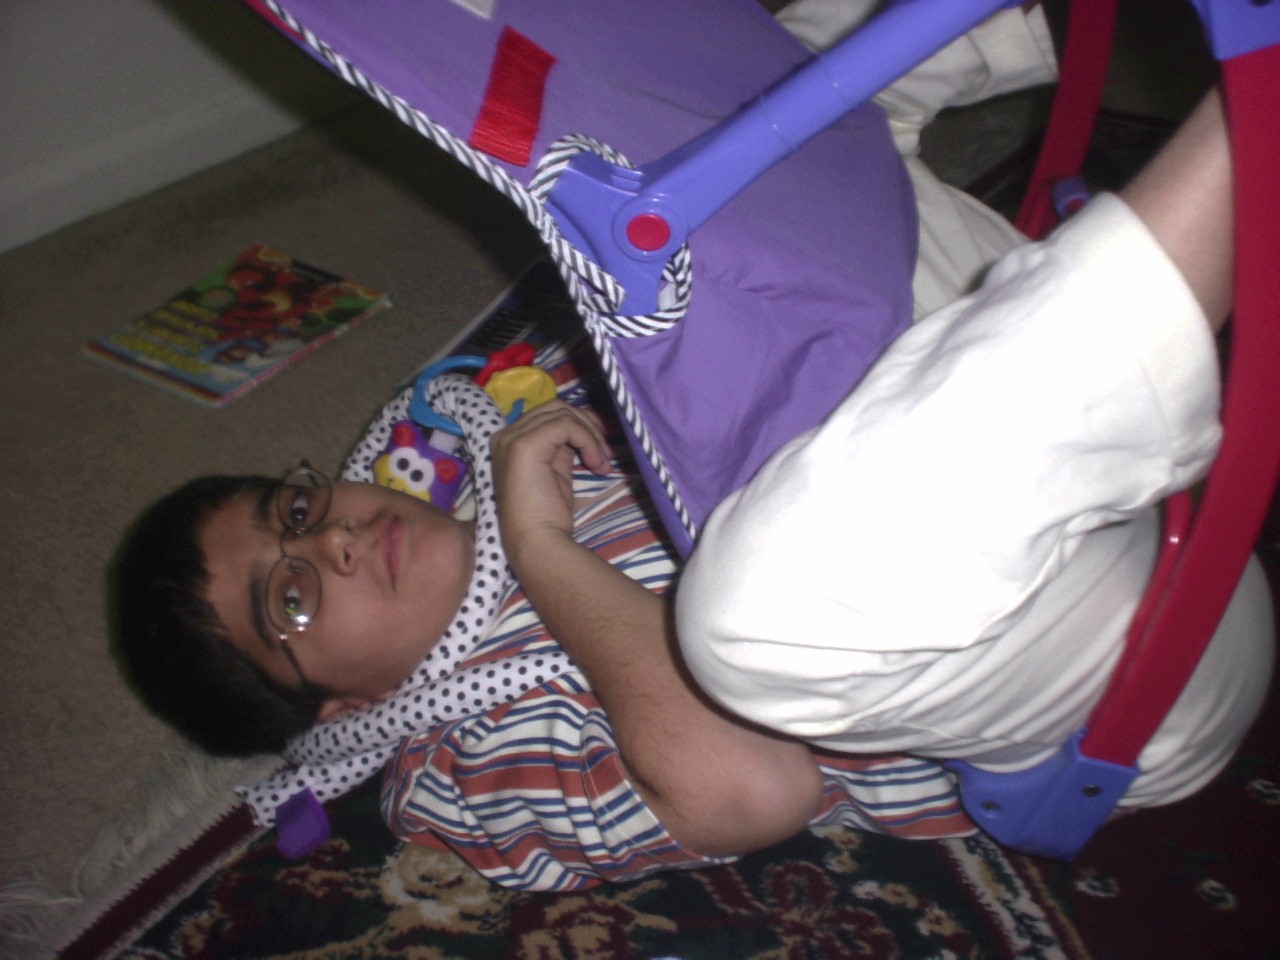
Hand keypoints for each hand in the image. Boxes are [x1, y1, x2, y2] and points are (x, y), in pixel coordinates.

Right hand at [490, 400, 610, 559]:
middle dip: (586, 424)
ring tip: (602, 462)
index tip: (600, 446)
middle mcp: (505, 436)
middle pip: (555, 408)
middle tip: (606, 451)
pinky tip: (596, 463)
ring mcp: (512, 438)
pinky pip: (566, 425)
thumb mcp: (556, 472)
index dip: (578, 424)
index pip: (547, 415)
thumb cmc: (547, 516)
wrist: (537, 542)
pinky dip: (588, 440)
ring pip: (563, 414)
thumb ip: (561, 448)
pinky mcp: (526, 444)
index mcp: (509, 442)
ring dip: (590, 435)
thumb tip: (581, 430)